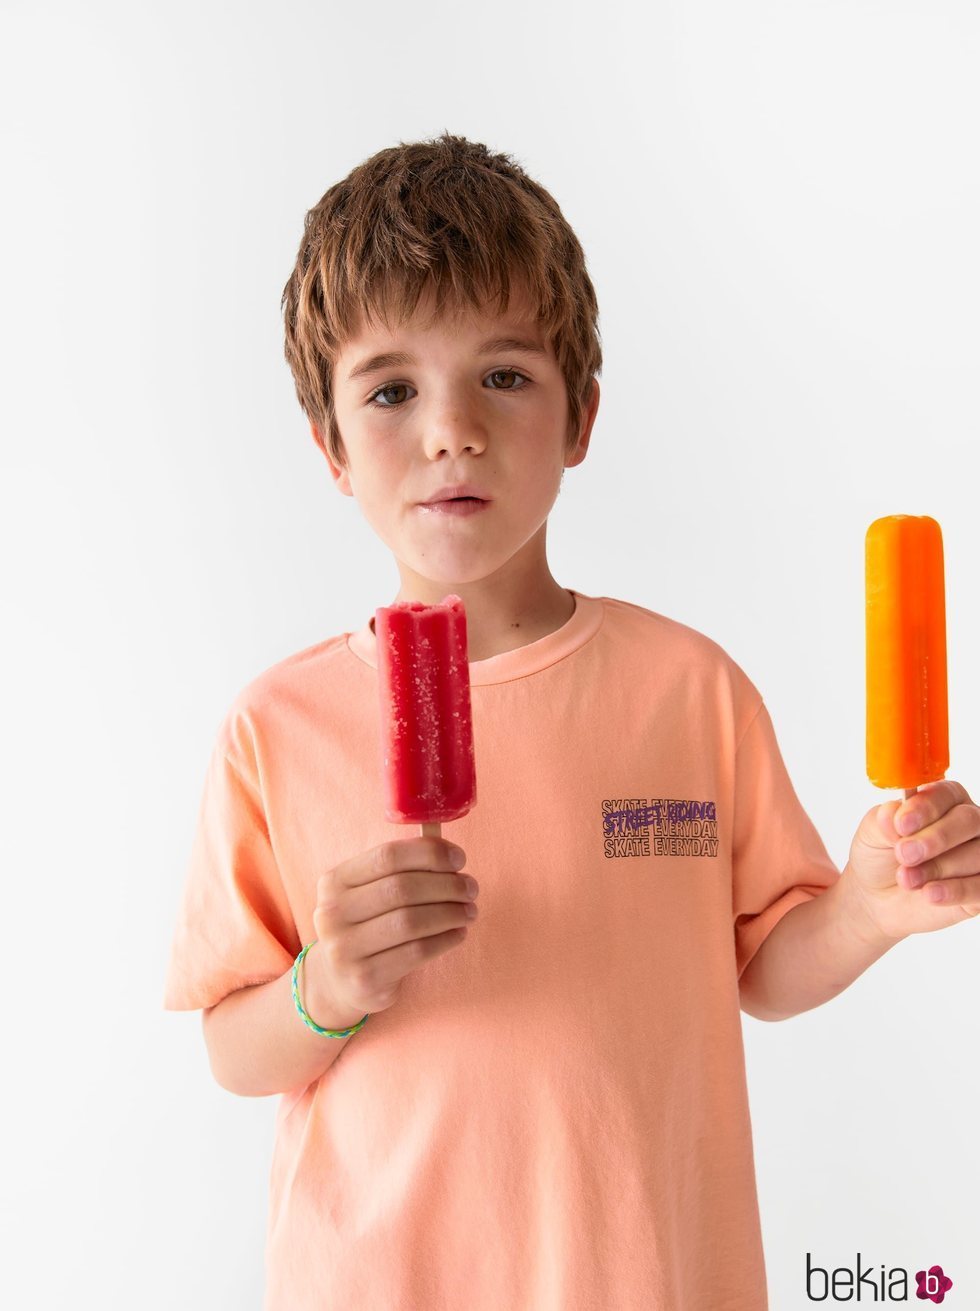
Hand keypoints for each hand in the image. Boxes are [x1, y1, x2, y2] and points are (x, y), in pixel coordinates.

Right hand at [306, 837, 477, 1025]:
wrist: (339, 980)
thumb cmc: (368, 924)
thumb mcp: (371, 892)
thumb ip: (402, 869)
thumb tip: (449, 851)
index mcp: (334, 881)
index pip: (388, 856)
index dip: (429, 853)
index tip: (459, 858)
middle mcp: (332, 913)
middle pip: (402, 888)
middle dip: (446, 885)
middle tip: (471, 888)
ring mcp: (344, 949)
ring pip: (410, 921)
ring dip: (450, 913)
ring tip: (469, 911)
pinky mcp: (364, 978)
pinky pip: (415, 953)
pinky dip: (444, 940)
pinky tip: (458, 933)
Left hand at [844, 780, 979, 942]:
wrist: (878, 897)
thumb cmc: (880, 855)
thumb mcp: (872, 833)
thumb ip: (884, 820)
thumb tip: (892, 814)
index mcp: (942, 800)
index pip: (945, 794)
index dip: (926, 808)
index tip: (901, 824)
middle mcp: (967, 824)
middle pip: (968, 820)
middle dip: (936, 838)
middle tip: (904, 853)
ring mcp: (978, 855)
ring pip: (978, 854)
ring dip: (939, 867)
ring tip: (906, 879)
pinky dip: (956, 890)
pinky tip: (930, 894)